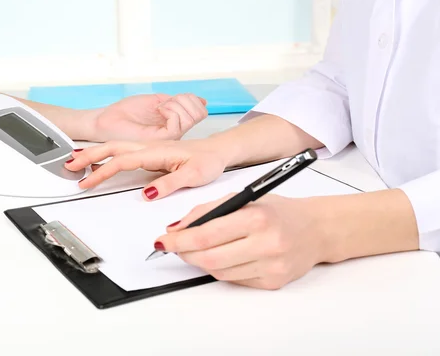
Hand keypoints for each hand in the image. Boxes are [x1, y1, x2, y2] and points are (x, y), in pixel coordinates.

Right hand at [66, 138, 228, 199]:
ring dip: (94, 153)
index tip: (87, 183)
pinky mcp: (150, 153)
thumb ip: (170, 183)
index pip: (122, 162)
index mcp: (156, 152)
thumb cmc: (209, 160)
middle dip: (88, 156)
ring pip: (115, 148)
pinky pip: (123, 151)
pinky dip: (106, 154)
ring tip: (75, 162)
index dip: (102, 172)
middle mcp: (149, 148)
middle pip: (111, 148)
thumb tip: (147, 194)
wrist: (218, 150)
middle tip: (68, 166)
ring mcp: (148, 149)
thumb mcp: (194, 175)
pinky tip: (100, 160)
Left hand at [89, 93, 207, 141]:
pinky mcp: (161, 140)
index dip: (191, 98)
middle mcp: (175, 132)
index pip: (200, 111)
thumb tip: (201, 100)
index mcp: (175, 123)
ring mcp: (169, 137)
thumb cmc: (126, 113)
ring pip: (192, 118)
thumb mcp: (157, 100)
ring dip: (176, 104)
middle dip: (186, 99)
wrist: (107, 121)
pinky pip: (177, 124)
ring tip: (160, 107)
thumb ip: (177, 101)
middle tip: (166, 102)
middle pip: (201, 113)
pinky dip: (170, 110)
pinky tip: (158, 110)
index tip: (171, 97)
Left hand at [154, 193, 323, 289]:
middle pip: (209, 258)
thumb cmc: (278, 211)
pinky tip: (223, 257)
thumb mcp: (243, 199)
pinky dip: (222, 270)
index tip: (163, 241)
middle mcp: (266, 243)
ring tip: (197, 250)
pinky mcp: (273, 282)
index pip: (206, 234)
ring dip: (201, 262)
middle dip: (185, 254)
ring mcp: (271, 266)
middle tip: (174, 248)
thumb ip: (208, 211)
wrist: (317, 229)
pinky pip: (235, 280)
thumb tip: (177, 228)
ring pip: (219, 272)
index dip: (179, 241)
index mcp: (256, 217)